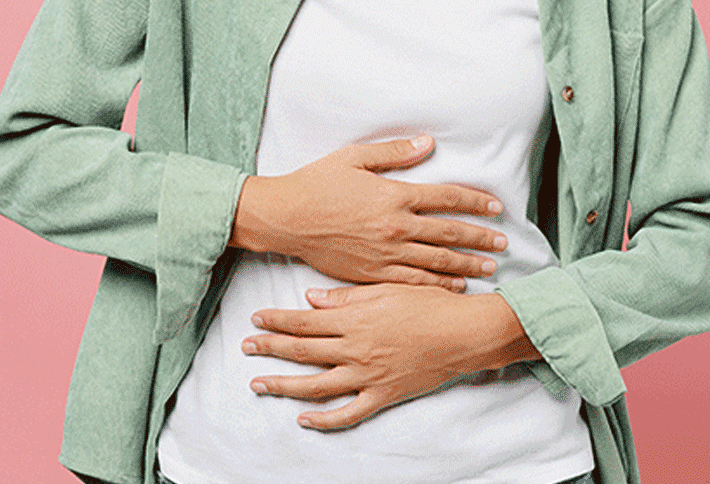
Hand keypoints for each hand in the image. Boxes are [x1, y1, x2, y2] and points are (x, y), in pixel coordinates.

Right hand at [230, 136, 506, 290]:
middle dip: (480, 239)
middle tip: (503, 244)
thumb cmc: (317, 183)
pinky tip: (453, 286)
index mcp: (394, 195)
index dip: (475, 203)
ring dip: (466, 265)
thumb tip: (428, 144)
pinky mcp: (372, 273)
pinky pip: (413, 281)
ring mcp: (385, 254)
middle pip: (449, 234)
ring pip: (436, 262)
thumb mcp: (355, 157)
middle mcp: (395, 227)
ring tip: (489, 268)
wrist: (286, 218)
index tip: (496, 208)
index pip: (447, 199)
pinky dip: (437, 284)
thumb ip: (395, 152)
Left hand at [242, 283, 540, 428]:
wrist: (463, 334)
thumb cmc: (429, 304)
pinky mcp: (382, 395)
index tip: (255, 318)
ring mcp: (367, 375)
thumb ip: (347, 297)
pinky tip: (303, 418)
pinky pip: (347, 413)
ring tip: (259, 383)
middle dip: (270, 348)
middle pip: (303, 350)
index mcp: (354, 319)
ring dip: (284, 385)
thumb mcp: (386, 289)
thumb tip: (312, 299)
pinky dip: (324, 419)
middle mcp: (355, 349)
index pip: (304, 320)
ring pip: (316, 384)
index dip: (277, 320)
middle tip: (246, 347)